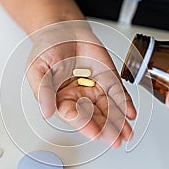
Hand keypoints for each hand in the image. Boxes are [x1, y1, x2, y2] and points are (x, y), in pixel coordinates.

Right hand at [26, 22, 136, 146]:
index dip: (85, 125)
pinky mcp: (108, 79)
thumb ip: (43, 91)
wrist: (62, 28)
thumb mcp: (37, 69)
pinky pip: (118, 93)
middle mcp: (79, 98)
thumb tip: (46, 112)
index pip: (74, 116)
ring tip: (127, 134)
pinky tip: (131, 113)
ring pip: (109, 110)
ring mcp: (95, 89)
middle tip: (116, 140)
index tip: (95, 133)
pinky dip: (126, 104)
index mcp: (61, 99)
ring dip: (119, 122)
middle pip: (94, 117)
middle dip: (106, 130)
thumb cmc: (47, 48)